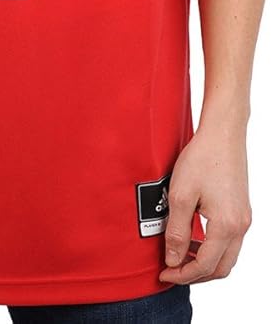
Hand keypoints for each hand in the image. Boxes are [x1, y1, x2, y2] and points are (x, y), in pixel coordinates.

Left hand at [159, 123, 251, 284]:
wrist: (222, 132)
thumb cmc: (202, 158)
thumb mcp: (181, 196)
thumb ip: (177, 232)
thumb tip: (173, 260)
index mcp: (227, 226)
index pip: (205, 266)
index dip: (182, 274)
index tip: (163, 273)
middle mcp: (240, 226)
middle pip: (221, 268)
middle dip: (195, 274)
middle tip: (172, 270)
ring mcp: (244, 218)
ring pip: (227, 256)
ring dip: (204, 261)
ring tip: (180, 254)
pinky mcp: (241, 209)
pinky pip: (229, 241)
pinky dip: (212, 247)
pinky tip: (193, 237)